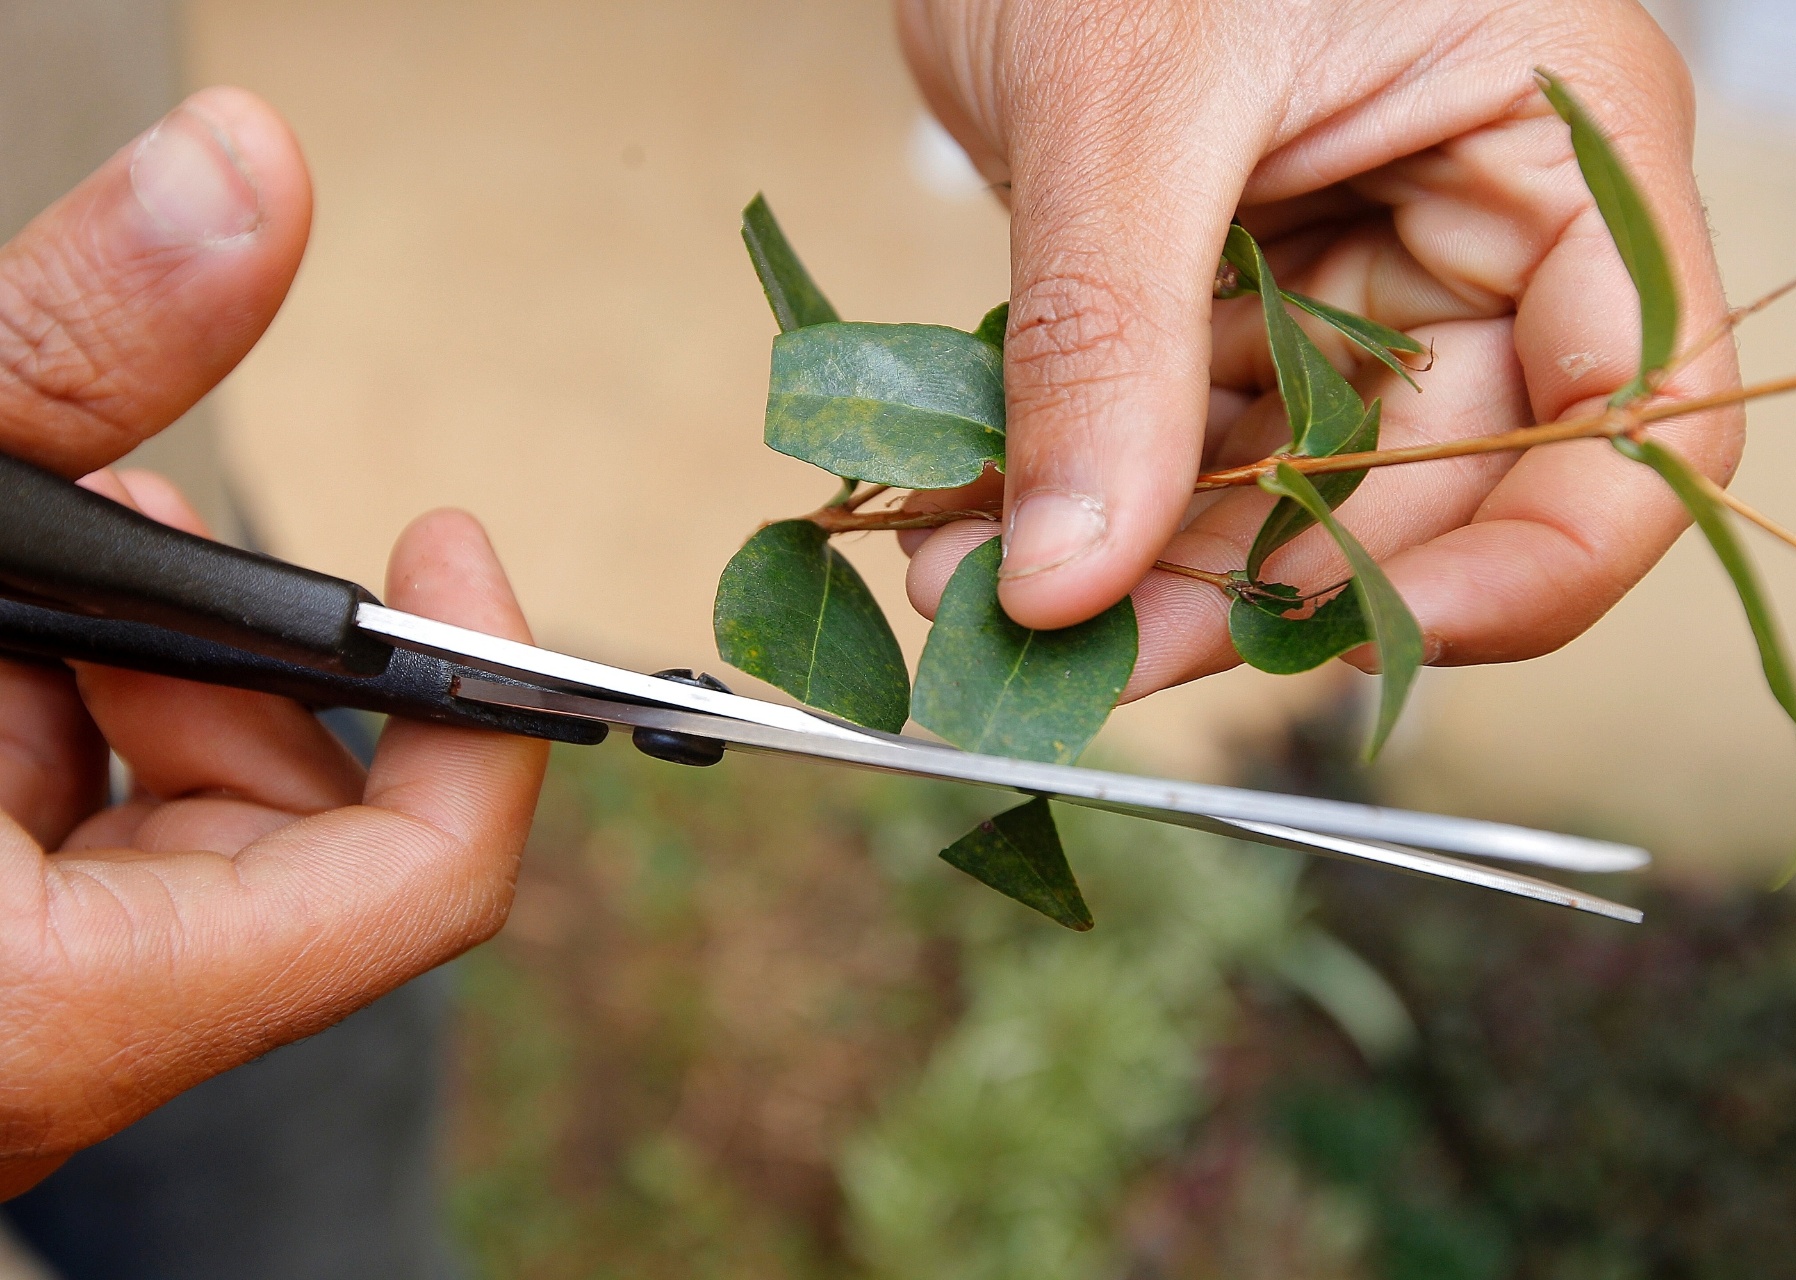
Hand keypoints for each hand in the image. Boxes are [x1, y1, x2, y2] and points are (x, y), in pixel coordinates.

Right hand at [0, 90, 545, 1195]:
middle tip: (105, 497)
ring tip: (7, 568)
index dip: (479, 707)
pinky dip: (25, 717)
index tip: (442, 533)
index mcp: (52, 1010)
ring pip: (156, 820)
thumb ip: (53, 360)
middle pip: (284, 828)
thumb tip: (248, 171)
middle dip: (220, 645)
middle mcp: (41, 1050)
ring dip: (107, 664)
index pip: (417, 884)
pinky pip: (44, 835)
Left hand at [894, 0, 1742, 696]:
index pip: (1642, 419)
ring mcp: (1358, 269)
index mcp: (1558, 153)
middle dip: (1261, 590)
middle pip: (1434, 492)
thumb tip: (1074, 573)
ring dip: (1145, 563)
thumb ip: (1114, 340)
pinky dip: (1092, 493)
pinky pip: (1192, 438)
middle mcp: (1480, 231)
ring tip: (985, 592)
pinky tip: (977, 527)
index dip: (1535, 567)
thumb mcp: (1135, 103)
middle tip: (1086, 648)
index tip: (1351, 643)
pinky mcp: (1243, 290)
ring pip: (1295, 491)